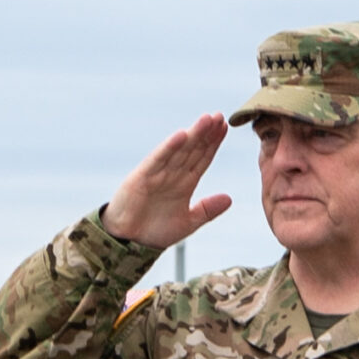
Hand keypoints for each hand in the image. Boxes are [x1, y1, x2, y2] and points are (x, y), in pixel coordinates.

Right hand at [102, 116, 232, 252]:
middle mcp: (172, 174)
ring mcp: (157, 174)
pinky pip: (158, 160)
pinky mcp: (142, 177)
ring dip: (193, 134)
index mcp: (185, 183)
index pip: (202, 158)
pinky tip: (181, 135)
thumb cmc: (155, 231)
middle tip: (219, 116)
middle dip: (206, 133)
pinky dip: (169, 147)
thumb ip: (207, 210)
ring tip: (206, 119)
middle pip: (193, 149)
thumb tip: (229, 199)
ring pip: (179, 150)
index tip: (225, 127)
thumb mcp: (188, 222)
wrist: (129, 243)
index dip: (213, 143)